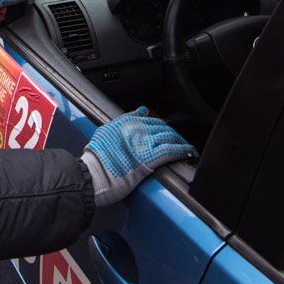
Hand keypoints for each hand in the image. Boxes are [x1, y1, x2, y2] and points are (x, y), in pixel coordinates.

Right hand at [81, 107, 196, 206]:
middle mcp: (137, 129)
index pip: (151, 119)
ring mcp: (145, 143)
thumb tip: (140, 110)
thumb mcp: (105, 131)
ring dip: (180, 141)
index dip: (161, 126)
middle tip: (178, 140)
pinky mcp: (150, 158)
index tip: (165, 130)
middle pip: (163, 127)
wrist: (93, 173)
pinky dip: (184, 150)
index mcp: (126, 122)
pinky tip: (189, 152)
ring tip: (186, 146)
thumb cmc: (95, 157)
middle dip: (172, 133)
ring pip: (170, 136)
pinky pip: (172, 150)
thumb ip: (123, 120)